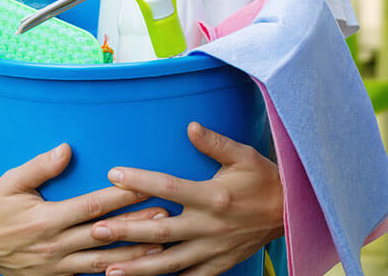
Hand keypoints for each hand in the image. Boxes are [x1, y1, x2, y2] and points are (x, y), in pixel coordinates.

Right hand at [0, 143, 169, 275]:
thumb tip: (67, 149)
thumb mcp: (10, 181)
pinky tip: (134, 269)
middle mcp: (53, 246)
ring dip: (133, 255)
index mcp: (45, 219)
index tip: (146, 186)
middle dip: (137, 226)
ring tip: (161, 247)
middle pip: (104, 235)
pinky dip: (112, 274)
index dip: (121, 197)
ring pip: (101, 262)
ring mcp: (55, 267)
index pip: (92, 206)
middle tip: (168, 217)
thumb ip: (40, 166)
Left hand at [90, 123, 283, 275]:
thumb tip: (190, 126)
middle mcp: (210, 225)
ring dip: (138, 267)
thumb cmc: (264, 179)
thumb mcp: (243, 155)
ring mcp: (213, 248)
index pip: (168, 187)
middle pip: (160, 230)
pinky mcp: (219, 264)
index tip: (112, 175)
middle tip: (95, 230)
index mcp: (213, 196)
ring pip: (169, 261)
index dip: (139, 181)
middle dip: (126, 231)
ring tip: (109, 269)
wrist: (293, 212)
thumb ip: (215, 143)